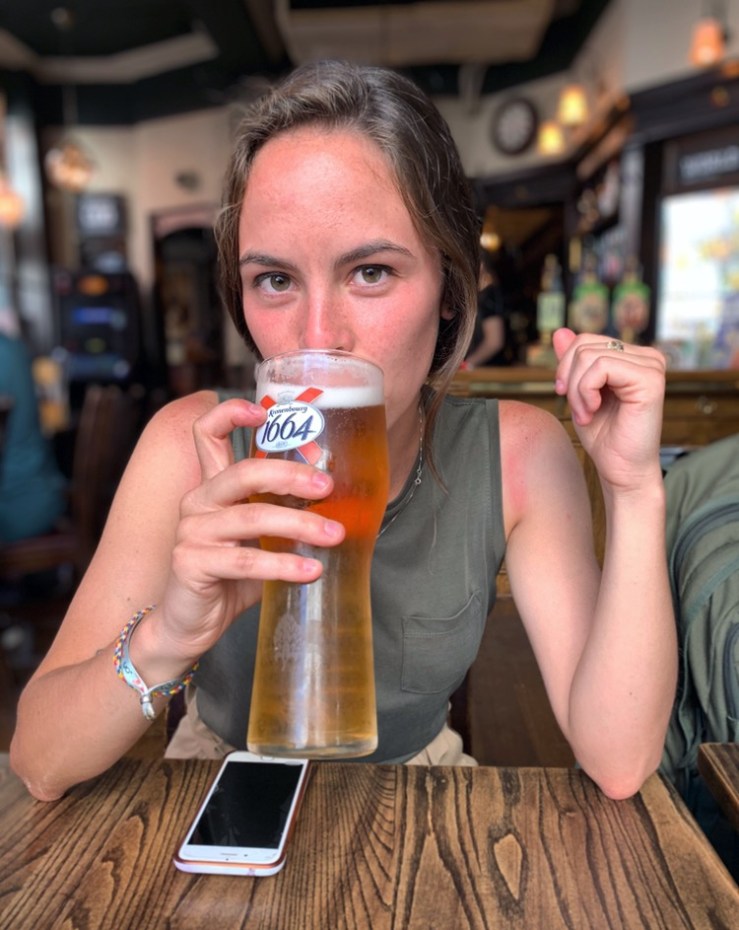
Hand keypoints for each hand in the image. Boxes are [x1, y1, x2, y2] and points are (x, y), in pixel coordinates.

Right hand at [157, 398, 344, 662]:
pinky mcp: (192, 562)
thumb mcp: (261, 540)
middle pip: (243, 472)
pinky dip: (283, 564)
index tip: (265, 412)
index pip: (207, 434)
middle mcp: (198, 502)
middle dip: (290, 475)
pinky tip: (310, 570)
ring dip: (300, 524)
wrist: (190, 625)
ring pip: (252, 517)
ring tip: (334, 535)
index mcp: (213, 488)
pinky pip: (245, 560)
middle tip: (327, 486)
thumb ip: (285, 516)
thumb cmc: (231, 579)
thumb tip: (341, 504)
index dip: (231, 414)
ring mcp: (192, 531)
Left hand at [552, 328, 665, 492]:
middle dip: (569, 379)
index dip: (565, 366)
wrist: (621, 469)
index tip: (566, 395)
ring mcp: (652, 365)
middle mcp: (647, 356)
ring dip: (577, 391)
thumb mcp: (579, 392)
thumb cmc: (604, 436)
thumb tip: (560, 330)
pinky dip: (586, 392)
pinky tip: (593, 411)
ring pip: (589, 356)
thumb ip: (573, 362)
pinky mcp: (650, 378)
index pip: (584, 340)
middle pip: (584, 344)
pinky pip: (601, 367)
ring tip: (586, 414)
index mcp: (632, 357)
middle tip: (578, 409)